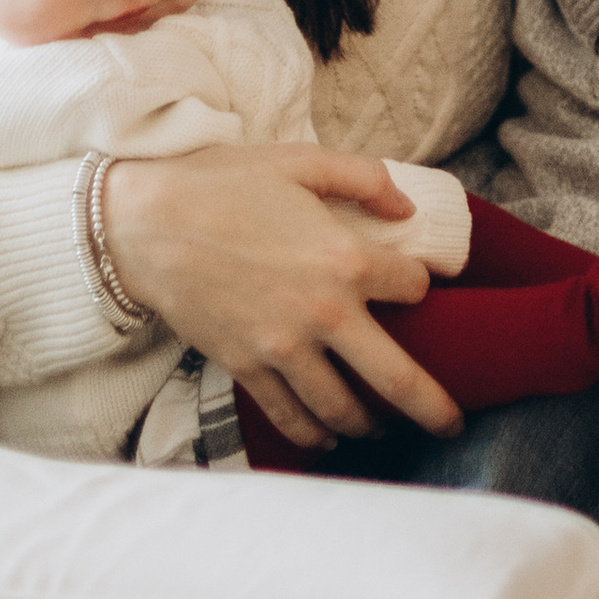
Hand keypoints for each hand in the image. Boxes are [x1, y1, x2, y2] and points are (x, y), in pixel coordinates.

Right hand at [102, 144, 463, 453]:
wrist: (145, 223)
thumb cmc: (223, 184)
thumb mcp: (301, 160)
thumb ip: (364, 178)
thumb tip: (405, 207)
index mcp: (345, 258)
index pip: (414, 286)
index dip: (421, 283)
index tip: (417, 284)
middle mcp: (323, 313)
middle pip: (397, 379)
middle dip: (433, 409)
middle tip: (453, 427)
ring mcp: (283, 349)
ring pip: (343, 409)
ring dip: (371, 425)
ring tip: (384, 429)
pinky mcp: (246, 368)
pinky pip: (290, 416)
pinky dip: (314, 436)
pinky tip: (329, 438)